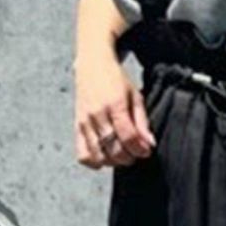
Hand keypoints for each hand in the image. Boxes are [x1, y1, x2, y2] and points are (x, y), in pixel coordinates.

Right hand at [74, 48, 155, 167]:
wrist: (92, 64)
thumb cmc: (115, 79)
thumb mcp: (135, 95)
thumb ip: (142, 122)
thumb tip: (149, 144)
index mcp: (114, 104)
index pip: (128, 136)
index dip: (139, 149)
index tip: (146, 151)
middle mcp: (97, 114)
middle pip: (114, 149)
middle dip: (129, 157)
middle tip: (135, 153)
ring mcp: (85, 121)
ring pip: (99, 155)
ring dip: (113, 161)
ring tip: (121, 154)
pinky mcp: (77, 127)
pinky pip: (82, 154)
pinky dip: (94, 161)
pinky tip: (104, 156)